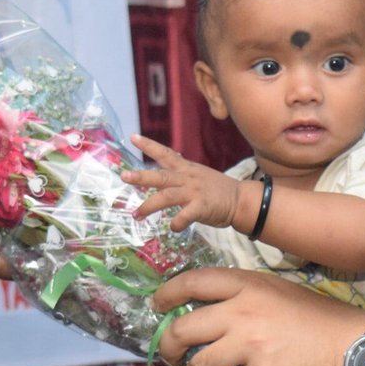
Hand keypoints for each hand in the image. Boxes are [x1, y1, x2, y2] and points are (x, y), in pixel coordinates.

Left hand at [124, 133, 247, 231]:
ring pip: (167, 196)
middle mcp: (188, 178)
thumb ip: (180, 176)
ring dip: (149, 205)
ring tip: (136, 214)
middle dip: (141, 176)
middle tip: (124, 176)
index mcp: (186, 169)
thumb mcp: (198, 175)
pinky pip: (184, 216)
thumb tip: (160, 179)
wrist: (240, 200)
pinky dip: (176, 223)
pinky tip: (172, 228)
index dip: (149, 145)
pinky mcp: (202, 207)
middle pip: (161, 176)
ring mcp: (194, 192)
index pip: (165, 154)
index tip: (132, 137)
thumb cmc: (217, 190)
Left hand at [153, 267, 364, 365]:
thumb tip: (213, 316)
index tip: (158, 305)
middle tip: (170, 358)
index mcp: (247, 286)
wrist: (354, 348)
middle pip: (184, 328)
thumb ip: (246, 299)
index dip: (168, 294)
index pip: (194, 282)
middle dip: (168, 348)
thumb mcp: (280, 293)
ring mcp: (252, 344)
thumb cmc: (320, 320)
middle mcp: (243, 312)